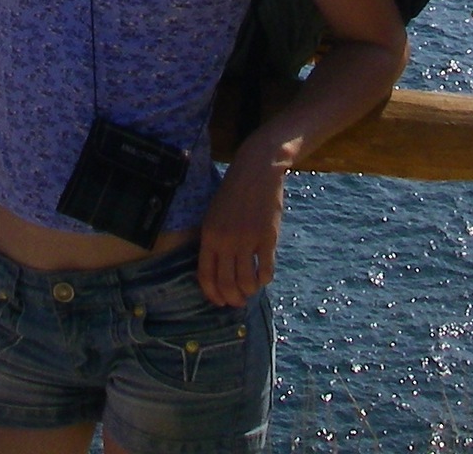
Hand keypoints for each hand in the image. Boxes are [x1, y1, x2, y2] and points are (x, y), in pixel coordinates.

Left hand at [196, 150, 287, 307]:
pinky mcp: (267, 237)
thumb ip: (213, 241)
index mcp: (209, 235)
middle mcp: (226, 240)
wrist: (256, 170)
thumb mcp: (214, 214)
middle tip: (238, 302)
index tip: (220, 302)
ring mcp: (247, 239)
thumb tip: (217, 271)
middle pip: (226, 283)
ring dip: (249, 291)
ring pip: (246, 281)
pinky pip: (266, 270)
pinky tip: (264, 277)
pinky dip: (265, 279)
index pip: (206, 275)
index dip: (212, 294)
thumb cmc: (233, 193)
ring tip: (252, 289)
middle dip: (232, 299)